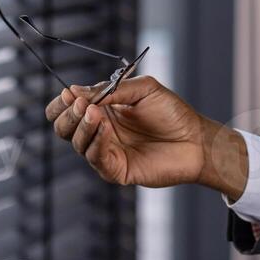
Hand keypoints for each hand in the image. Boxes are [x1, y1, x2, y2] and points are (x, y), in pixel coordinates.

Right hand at [45, 76, 250, 200]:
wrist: (196, 140)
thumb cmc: (172, 113)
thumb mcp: (143, 89)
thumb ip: (111, 89)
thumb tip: (74, 91)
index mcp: (103, 110)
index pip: (67, 109)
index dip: (62, 102)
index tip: (68, 94)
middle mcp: (100, 131)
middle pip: (64, 127)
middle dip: (68, 114)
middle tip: (81, 103)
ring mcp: (106, 151)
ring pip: (76, 143)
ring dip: (83, 126)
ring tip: (95, 112)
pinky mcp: (115, 170)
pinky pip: (95, 158)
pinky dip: (96, 142)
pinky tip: (105, 129)